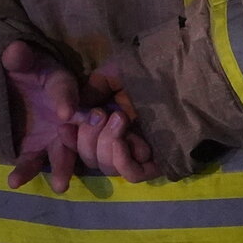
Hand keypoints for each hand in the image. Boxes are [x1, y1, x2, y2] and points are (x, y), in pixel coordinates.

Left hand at [2, 40, 85, 191]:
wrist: (9, 87)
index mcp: (62, 85)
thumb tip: (14, 50)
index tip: (65, 113)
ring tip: (60, 185)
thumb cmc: (22, 70)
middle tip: (85, 151)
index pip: (66, 90)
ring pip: (62, 152)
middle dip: (79, 144)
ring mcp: (52, 134)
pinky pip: (33, 161)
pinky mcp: (35, 149)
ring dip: (63, 169)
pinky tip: (15, 181)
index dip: (66, 100)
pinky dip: (25, 172)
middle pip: (77, 128)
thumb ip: (17, 58)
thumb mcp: (19, 61)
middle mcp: (65, 114)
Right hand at [76, 63, 157, 183]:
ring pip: (107, 167)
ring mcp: (139, 152)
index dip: (68, 142)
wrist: (177, 70)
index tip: (64, 127)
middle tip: (101, 113)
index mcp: (108, 122)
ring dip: (105, 143)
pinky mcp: (158, 162)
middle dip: (87, 138)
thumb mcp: (113, 74)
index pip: (80, 145)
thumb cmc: (148, 69)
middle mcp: (121, 139)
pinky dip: (122, 159)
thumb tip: (77, 111)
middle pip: (90, 158)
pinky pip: (132, 174)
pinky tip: (125, 138)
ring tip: (120, 117)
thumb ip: (92, 91)